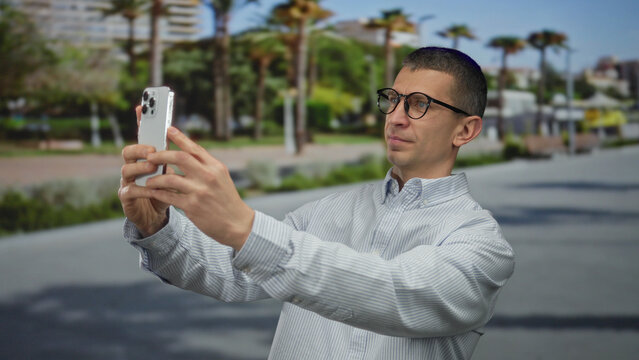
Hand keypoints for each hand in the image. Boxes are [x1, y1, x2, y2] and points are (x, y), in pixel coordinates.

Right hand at [118, 106, 170, 236]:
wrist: (159, 217)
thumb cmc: (168, 192)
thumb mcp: (176, 174)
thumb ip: (177, 159)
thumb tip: (186, 140)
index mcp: (146, 158)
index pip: (141, 137)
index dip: (140, 123)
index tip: (142, 107)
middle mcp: (134, 167)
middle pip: (128, 151)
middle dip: (139, 148)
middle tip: (153, 150)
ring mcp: (127, 182)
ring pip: (125, 169)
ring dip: (139, 167)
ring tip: (152, 167)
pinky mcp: (127, 198)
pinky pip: (128, 191)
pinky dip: (139, 189)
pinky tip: (148, 189)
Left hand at [145, 127, 254, 250]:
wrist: (237, 223)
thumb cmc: (227, 200)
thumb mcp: (222, 178)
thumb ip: (206, 166)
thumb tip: (187, 153)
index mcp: (216, 167)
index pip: (195, 148)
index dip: (179, 137)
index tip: (168, 130)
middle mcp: (208, 176)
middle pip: (179, 158)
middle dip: (161, 155)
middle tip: (150, 156)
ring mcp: (200, 191)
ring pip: (170, 178)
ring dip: (156, 178)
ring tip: (150, 180)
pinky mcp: (192, 206)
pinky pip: (169, 196)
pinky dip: (158, 193)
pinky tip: (153, 192)